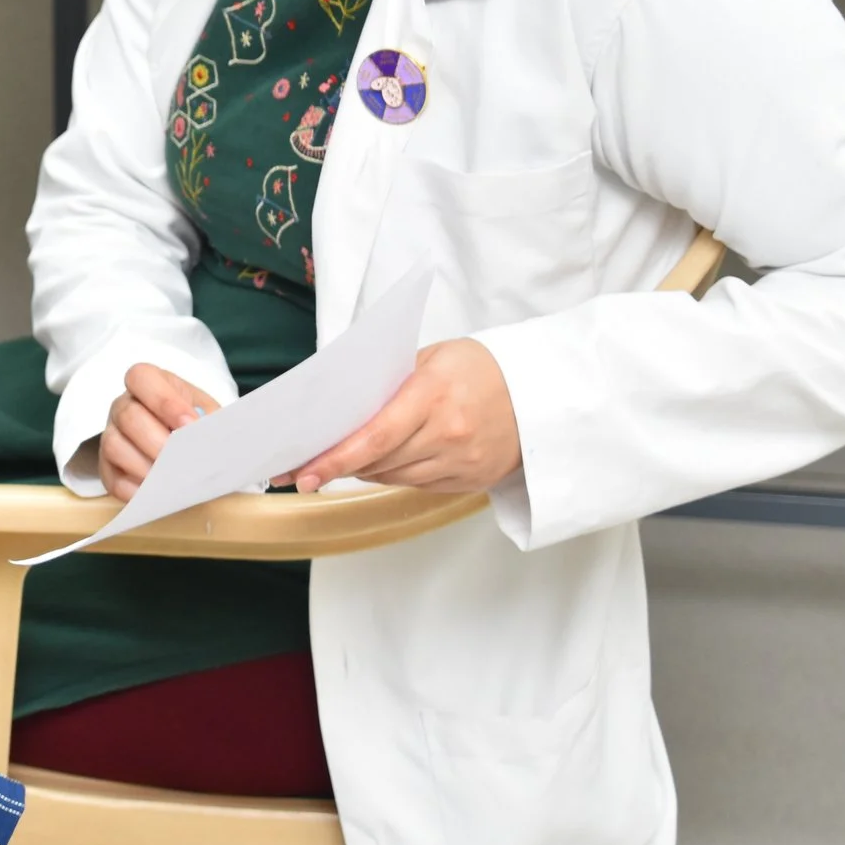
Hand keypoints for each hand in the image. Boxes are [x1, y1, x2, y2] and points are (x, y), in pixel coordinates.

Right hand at [97, 362, 222, 500]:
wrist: (188, 447)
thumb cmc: (196, 423)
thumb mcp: (208, 413)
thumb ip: (209, 420)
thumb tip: (207, 436)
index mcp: (149, 384)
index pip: (141, 378)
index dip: (163, 400)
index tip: (189, 425)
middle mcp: (124, 406)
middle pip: (127, 415)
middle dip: (155, 440)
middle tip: (180, 460)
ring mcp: (112, 436)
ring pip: (114, 446)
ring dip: (144, 466)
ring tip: (170, 481)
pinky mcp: (108, 468)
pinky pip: (112, 479)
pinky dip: (134, 490)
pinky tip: (155, 495)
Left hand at [285, 338, 520, 493]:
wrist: (540, 391)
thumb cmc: (480, 367)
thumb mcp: (431, 358)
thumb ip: (389, 384)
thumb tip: (342, 411)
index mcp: (434, 395)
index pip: (374, 436)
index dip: (335, 458)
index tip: (304, 471)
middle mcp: (449, 434)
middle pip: (379, 461)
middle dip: (338, 466)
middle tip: (305, 469)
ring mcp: (462, 462)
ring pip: (394, 478)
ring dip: (365, 470)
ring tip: (342, 461)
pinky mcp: (470, 481)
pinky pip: (417, 486)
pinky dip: (394, 475)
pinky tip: (382, 463)